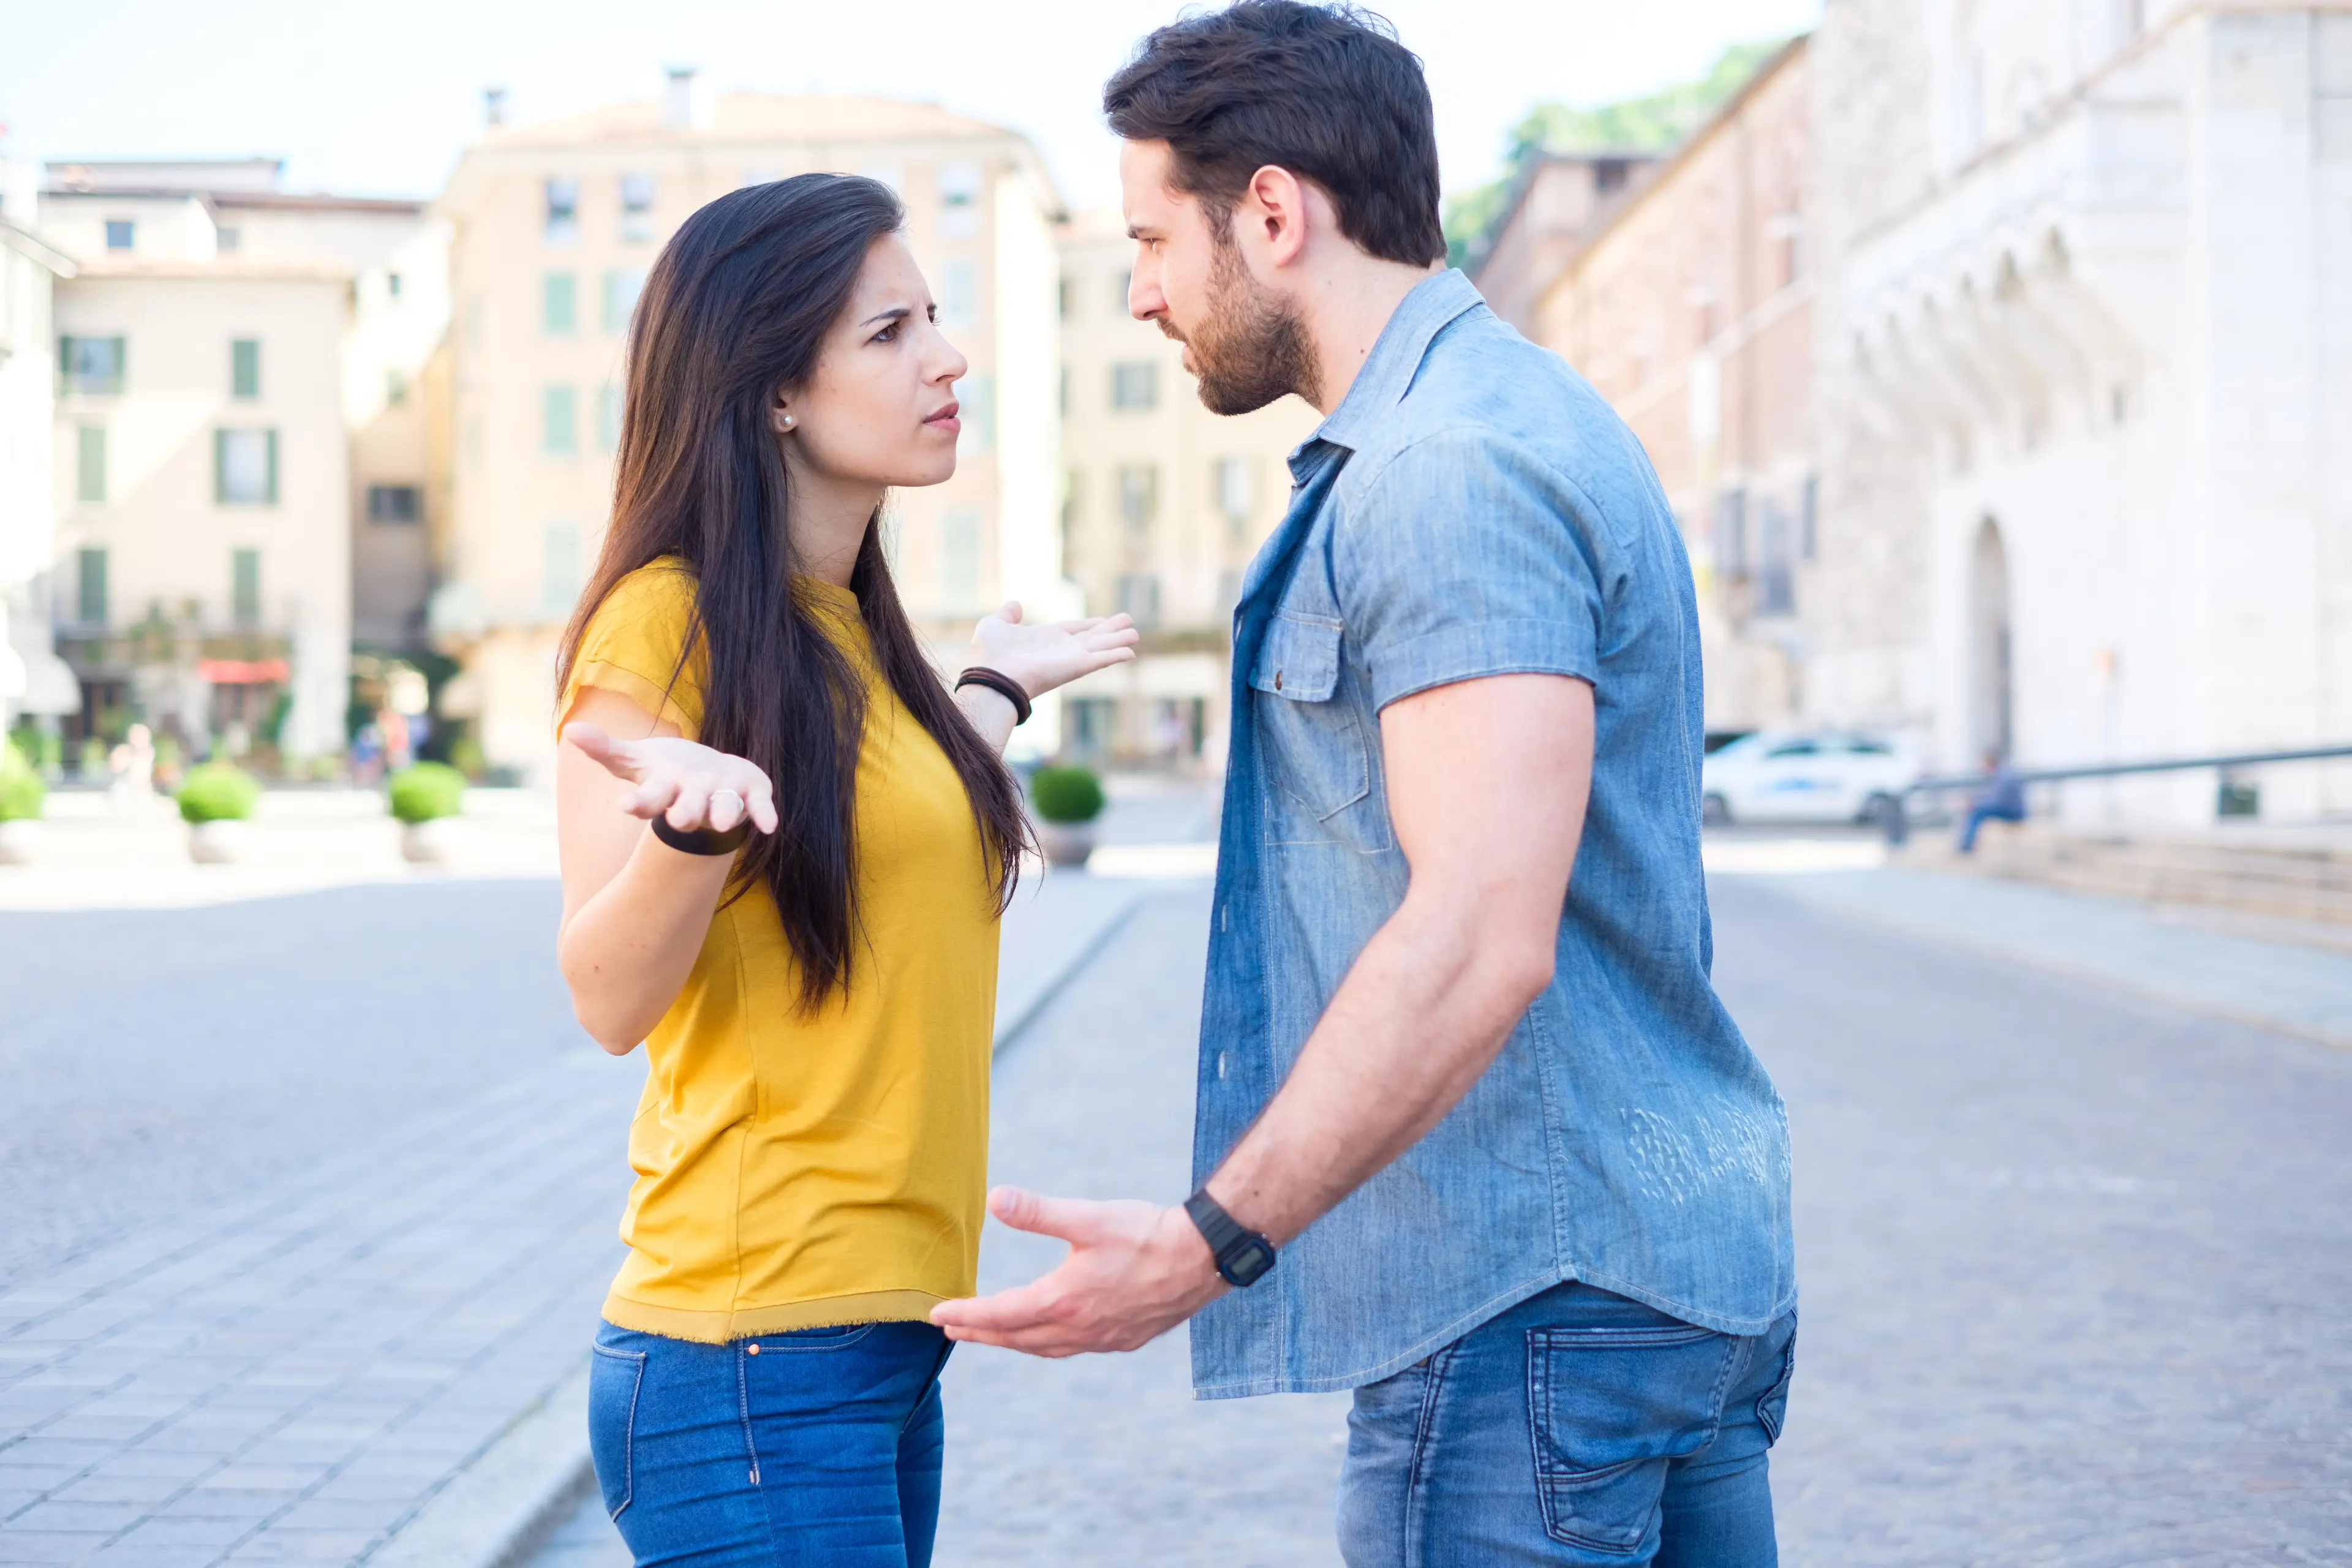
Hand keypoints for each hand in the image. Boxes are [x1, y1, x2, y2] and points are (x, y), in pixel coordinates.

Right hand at [562, 722, 779, 834]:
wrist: (709, 780)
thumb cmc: (667, 774)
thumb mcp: (636, 759)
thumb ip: (606, 748)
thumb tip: (571, 730)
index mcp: (665, 791)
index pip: (649, 799)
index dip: (640, 803)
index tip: (626, 807)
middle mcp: (694, 800)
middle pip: (687, 811)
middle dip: (684, 815)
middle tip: (681, 821)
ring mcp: (722, 798)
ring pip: (723, 810)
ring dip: (723, 813)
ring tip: (722, 822)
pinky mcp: (750, 793)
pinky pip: (758, 805)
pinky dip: (764, 815)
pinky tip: (771, 827)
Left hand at [928, 1186, 1224, 1356]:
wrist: (1204, 1258)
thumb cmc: (1146, 1234)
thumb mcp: (1088, 1218)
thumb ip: (1039, 1212)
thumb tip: (995, 1199)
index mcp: (1063, 1301)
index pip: (999, 1315)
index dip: (966, 1315)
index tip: (937, 1314)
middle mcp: (1079, 1329)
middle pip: (1017, 1338)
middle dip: (982, 1334)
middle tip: (952, 1329)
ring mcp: (1104, 1339)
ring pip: (1045, 1348)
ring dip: (1014, 1342)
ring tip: (994, 1335)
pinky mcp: (1125, 1338)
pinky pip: (1074, 1349)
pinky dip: (1049, 1344)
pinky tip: (1052, 1335)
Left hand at [969, 604, 1139, 698]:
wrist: (992, 675)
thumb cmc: (989, 654)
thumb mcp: (994, 625)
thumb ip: (1006, 615)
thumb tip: (1015, 604)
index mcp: (1045, 639)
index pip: (1073, 630)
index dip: (1089, 624)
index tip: (1104, 620)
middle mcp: (1061, 649)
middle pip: (1092, 637)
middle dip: (1110, 630)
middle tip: (1129, 622)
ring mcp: (1070, 658)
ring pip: (1101, 646)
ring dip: (1119, 640)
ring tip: (1136, 633)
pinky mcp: (1076, 667)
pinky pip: (1100, 660)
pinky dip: (1115, 655)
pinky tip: (1131, 653)